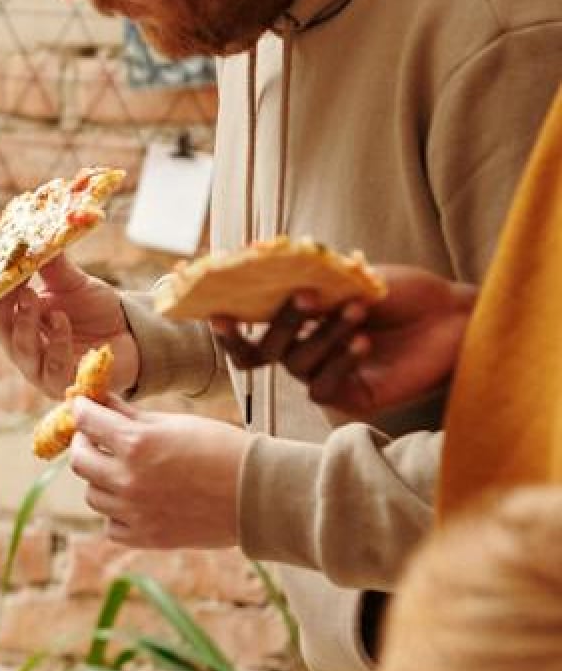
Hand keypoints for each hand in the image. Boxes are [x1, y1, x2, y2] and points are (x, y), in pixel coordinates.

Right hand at [0, 254, 140, 398]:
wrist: (131, 337)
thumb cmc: (94, 311)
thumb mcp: (72, 282)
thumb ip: (53, 264)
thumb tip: (38, 232)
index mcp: (14, 318)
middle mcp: (19, 344)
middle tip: (8, 281)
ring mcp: (38, 367)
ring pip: (20, 347)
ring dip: (23, 321)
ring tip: (32, 296)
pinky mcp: (61, 383)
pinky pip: (52, 366)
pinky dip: (56, 342)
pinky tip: (63, 320)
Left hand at [68, 396, 247, 548]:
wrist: (258, 494)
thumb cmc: (222, 449)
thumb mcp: (176, 423)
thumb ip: (130, 415)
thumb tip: (97, 401)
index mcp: (136, 444)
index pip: (87, 422)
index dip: (81, 411)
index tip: (81, 407)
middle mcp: (128, 479)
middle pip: (79, 460)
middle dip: (83, 443)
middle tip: (94, 438)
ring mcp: (134, 512)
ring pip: (93, 495)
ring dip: (101, 479)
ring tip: (124, 470)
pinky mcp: (145, 537)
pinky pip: (111, 526)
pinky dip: (117, 514)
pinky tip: (134, 501)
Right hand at [216, 266, 475, 416]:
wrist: (451, 315)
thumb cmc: (403, 293)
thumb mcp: (351, 278)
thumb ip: (310, 282)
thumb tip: (265, 274)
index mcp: (298, 325)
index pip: (251, 335)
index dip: (231, 331)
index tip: (219, 314)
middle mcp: (305, 352)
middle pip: (267, 352)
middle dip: (282, 324)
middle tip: (303, 298)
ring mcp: (325, 376)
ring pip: (298, 364)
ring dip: (325, 335)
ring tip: (358, 311)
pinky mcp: (349, 397)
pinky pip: (323, 387)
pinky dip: (339, 362)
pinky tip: (363, 342)